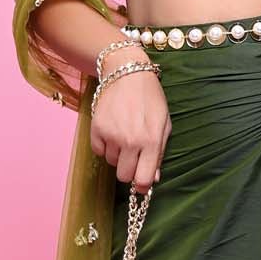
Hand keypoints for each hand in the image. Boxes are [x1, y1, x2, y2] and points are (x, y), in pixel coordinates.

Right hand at [90, 45, 172, 190]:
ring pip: (111, 162)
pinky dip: (104, 145)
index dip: (142, 185)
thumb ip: (159, 153)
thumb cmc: (150, 99)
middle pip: (123, 176)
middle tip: (133, 156)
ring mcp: (112, 135)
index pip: (143, 180)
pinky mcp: (96, 129)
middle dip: (129, 170)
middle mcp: (131, 141)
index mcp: (151, 141)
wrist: (127, 74)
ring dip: (117, 154)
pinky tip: (112, 131)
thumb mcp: (163, 124)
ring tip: (124, 135)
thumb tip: (153, 178)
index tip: (142, 181)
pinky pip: (99, 151)